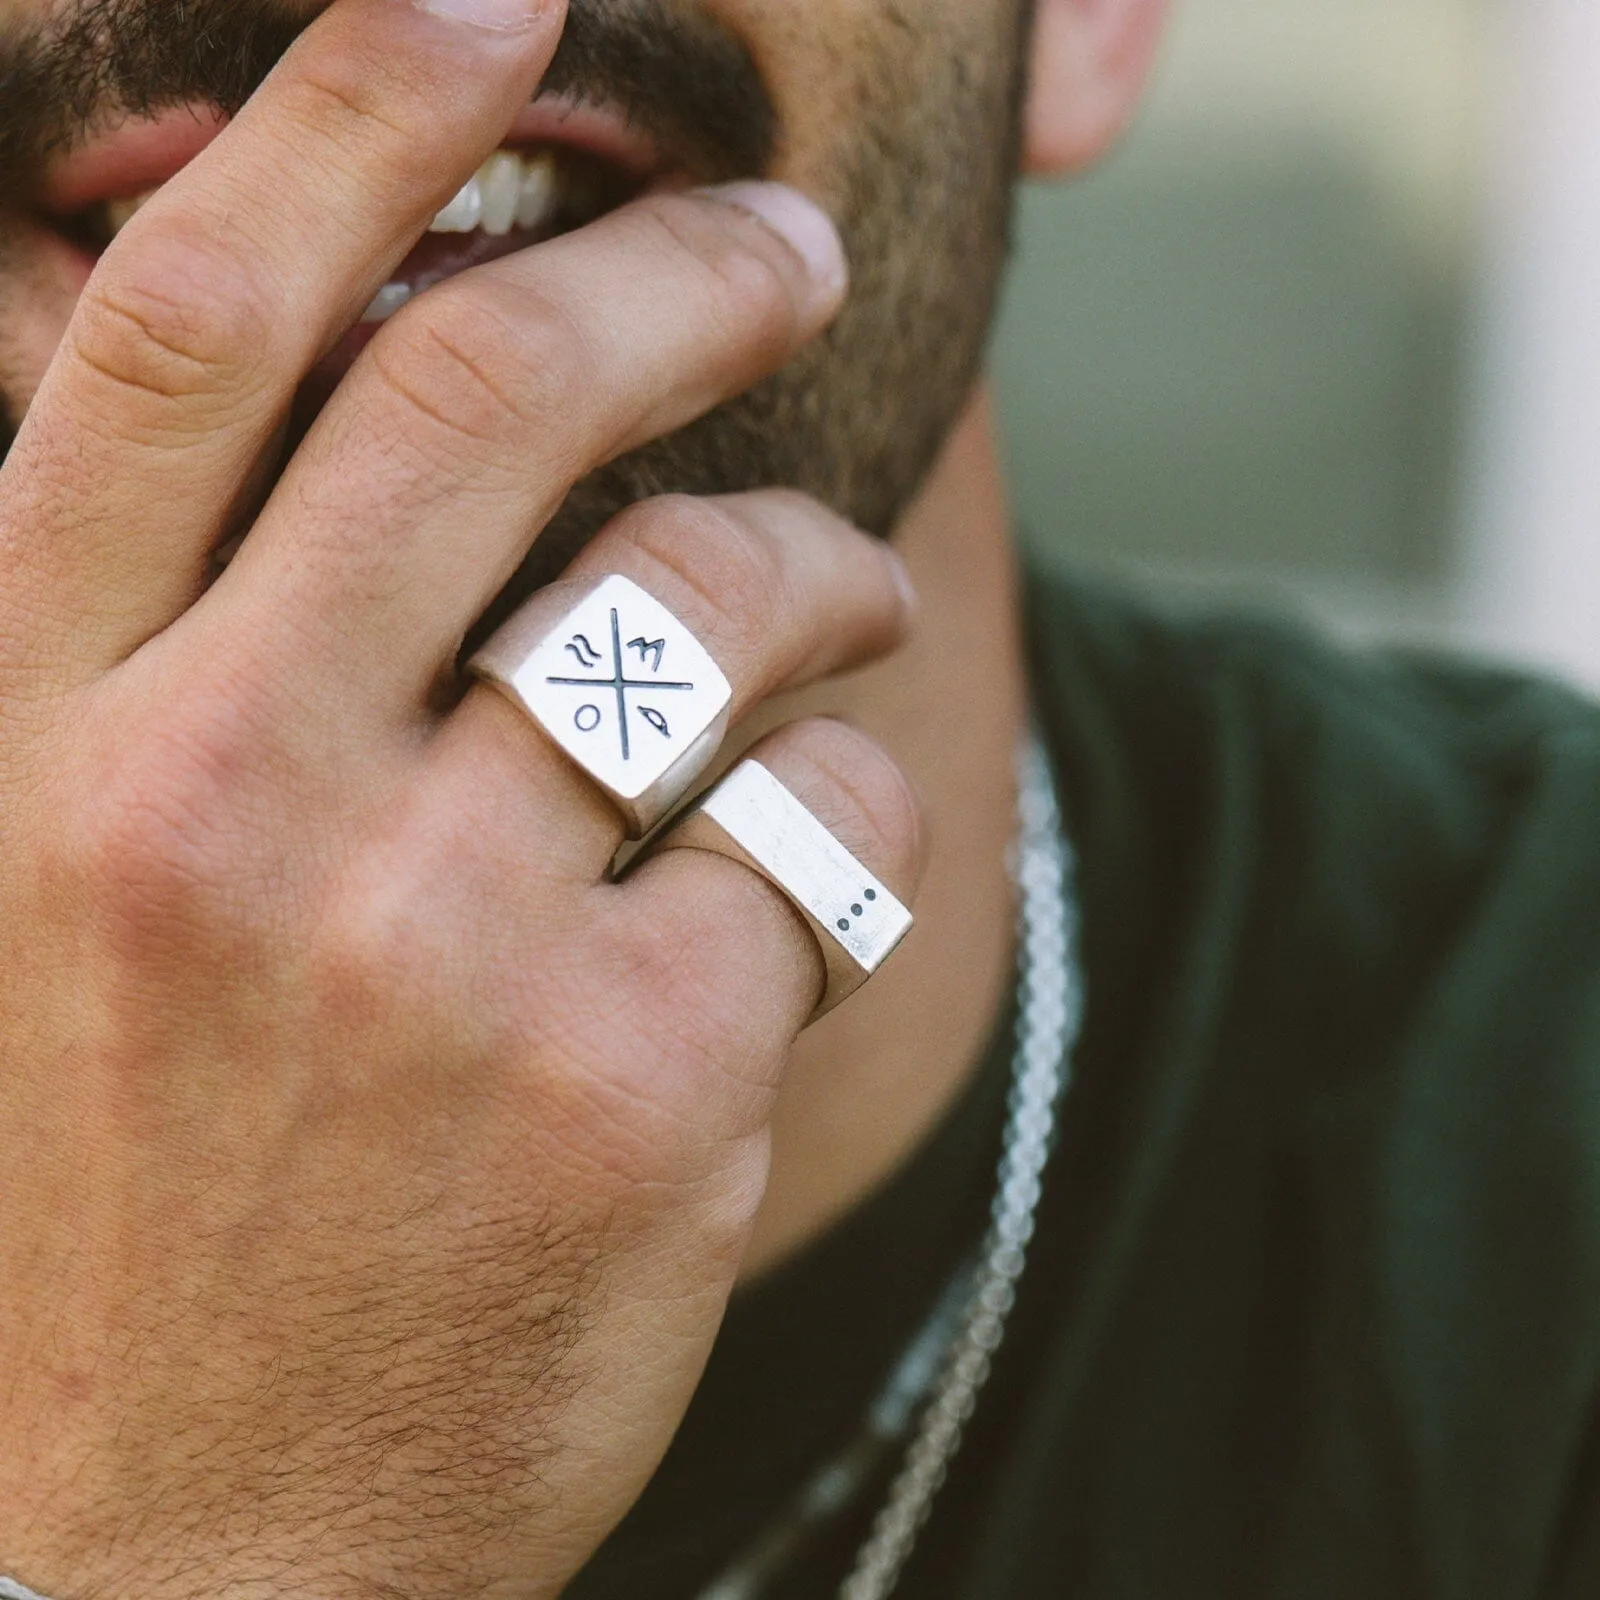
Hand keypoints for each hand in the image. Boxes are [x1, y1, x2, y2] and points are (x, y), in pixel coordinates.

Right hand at [0, 0, 921, 1594]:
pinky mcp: (639, 1074)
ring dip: (811, 562)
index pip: (197, 336)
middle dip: (674, 269)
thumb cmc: (139, 1202)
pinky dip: (859, 802)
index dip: (353, 109)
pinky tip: (812, 861)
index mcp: (49, 735)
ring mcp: (442, 945)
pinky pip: (834, 826)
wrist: (191, 1548)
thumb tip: (390, 416)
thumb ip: (199, 659)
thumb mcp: (74, 900)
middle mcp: (225, 804)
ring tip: (817, 597)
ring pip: (713, 600)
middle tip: (781, 240)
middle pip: (488, 398)